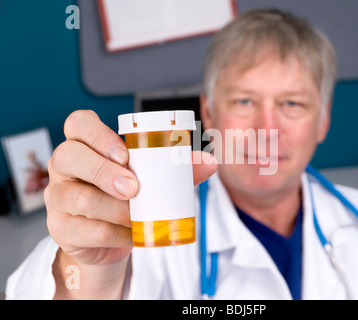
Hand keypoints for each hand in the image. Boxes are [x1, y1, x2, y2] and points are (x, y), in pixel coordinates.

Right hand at [44, 110, 216, 297]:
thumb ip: (177, 167)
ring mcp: (56, 197)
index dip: (97, 134)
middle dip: (103, 172)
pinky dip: (114, 234)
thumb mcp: (150, 177)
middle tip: (133, 188)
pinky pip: (85, 230)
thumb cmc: (129, 195)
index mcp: (84, 143)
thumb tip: (209, 162)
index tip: (125, 153)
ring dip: (115, 209)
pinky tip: (130, 233)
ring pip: (79, 198)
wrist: (113, 236)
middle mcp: (64, 165)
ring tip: (137, 215)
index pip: (78, 123)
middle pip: (68, 156)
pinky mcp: (60, 227)